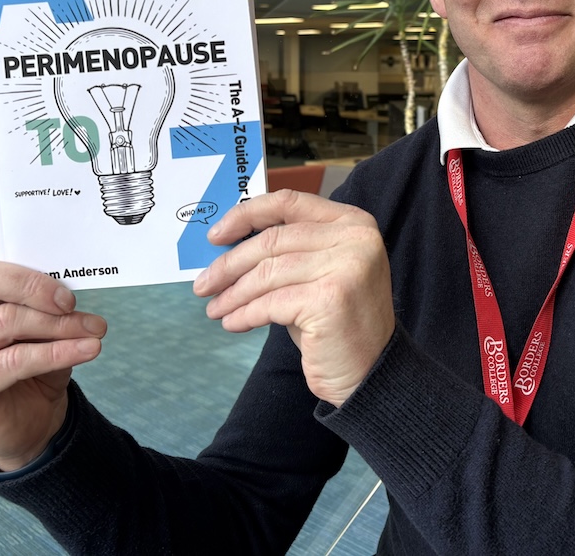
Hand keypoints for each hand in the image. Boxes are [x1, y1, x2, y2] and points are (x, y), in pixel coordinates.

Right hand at [0, 160, 106, 469]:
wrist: (33, 428)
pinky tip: (87, 351)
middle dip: (35, 283)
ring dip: (58, 326)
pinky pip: (11, 361)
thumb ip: (52, 299)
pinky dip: (55, 353)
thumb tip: (77, 284)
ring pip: (5, 322)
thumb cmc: (41, 367)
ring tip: (96, 332)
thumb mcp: (51, 325)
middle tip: (73, 299)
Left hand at [195, 189, 394, 406]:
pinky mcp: (331, 299)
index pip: (289, 202)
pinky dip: (245, 314)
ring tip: (216, 308)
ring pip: (268, 272)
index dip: (247, 215)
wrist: (371, 372)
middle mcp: (354, 239)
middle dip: (230, 264)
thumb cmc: (337, 323)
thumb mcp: (317, 274)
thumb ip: (287, 252)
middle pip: (273, 240)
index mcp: (353, 222)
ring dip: (234, 293)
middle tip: (204, 283)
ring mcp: (346, 267)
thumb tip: (228, 247)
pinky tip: (234, 323)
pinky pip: (271, 303)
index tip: (216, 235)